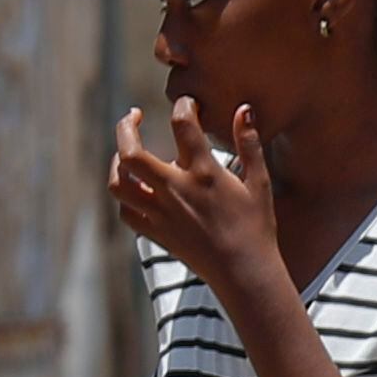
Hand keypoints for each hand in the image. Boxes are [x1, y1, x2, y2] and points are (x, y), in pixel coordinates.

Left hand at [109, 99, 279, 287]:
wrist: (245, 272)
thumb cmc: (257, 227)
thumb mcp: (259, 183)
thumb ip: (249, 144)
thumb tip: (243, 110)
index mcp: (203, 173)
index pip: (183, 125)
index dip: (183, 106)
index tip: (188, 104)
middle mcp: (175, 190)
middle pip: (130, 153)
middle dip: (126, 128)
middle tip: (134, 117)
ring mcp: (161, 213)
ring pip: (118, 184)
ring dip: (117, 164)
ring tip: (126, 155)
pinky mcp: (156, 233)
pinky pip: (126, 212)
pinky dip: (125, 198)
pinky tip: (136, 190)